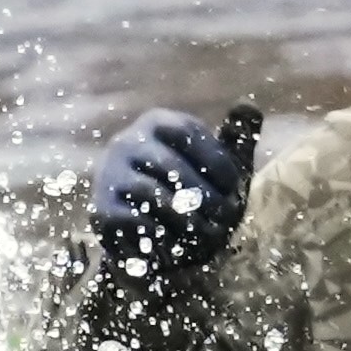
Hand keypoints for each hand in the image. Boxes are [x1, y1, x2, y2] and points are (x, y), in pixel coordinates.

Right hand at [86, 105, 255, 276]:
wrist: (157, 240)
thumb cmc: (196, 195)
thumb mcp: (220, 169)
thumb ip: (236, 139)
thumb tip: (248, 106)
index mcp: (157, 124)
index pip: (186, 131)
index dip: (215, 160)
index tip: (235, 188)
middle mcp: (127, 142)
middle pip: (170, 164)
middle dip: (203, 195)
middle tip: (226, 219)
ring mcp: (110, 175)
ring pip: (151, 194)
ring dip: (186, 218)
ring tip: (207, 234)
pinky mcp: (102, 210)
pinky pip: (133, 220)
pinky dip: (162, 234)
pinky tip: (180, 244)